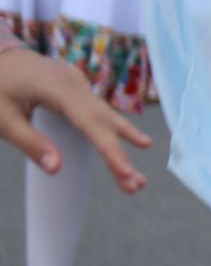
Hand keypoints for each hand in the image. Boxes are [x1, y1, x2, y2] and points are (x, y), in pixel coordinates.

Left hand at [0, 50, 150, 191]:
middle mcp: (76, 83)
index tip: (126, 173)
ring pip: (104, 114)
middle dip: (122, 152)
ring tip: (142, 162)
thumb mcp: (3, 119)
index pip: (92, 124)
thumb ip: (31, 143)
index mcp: (60, 89)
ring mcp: (77, 83)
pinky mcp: (74, 86)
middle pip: (105, 121)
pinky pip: (95, 109)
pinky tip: (124, 138)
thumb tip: (57, 169)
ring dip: (122, 139)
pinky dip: (108, 128)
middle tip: (138, 183)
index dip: (111, 150)